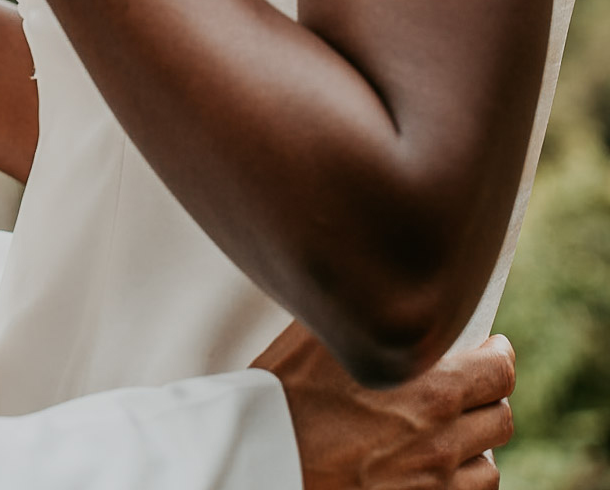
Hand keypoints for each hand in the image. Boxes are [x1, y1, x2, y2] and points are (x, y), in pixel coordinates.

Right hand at [253, 321, 513, 489]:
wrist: (261, 463)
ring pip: (488, 466)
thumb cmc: (282, 399)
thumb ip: (367, 316)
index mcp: (430, 388)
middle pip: (501, 418)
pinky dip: (458, 482)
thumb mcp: (321, 337)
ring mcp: (433, 485)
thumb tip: (383, 291)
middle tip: (467, 386)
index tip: (488, 349)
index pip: (500, 371)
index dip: (497, 356)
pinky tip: (432, 466)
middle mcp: (442, 440)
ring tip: (448, 430)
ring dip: (474, 444)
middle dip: (487, 396)